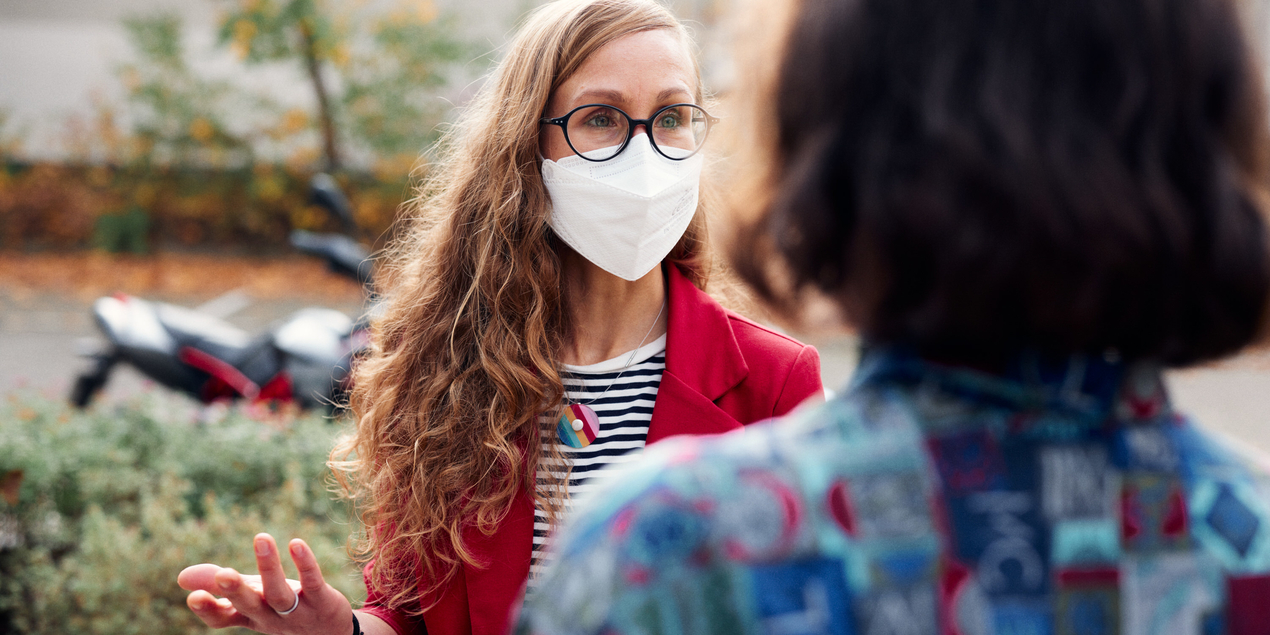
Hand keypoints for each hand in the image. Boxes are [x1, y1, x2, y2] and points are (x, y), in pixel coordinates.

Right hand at [178, 533, 352, 634]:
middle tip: (224, 574)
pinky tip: (296, 544)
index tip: (192, 596)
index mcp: (249, 615)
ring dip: (270, 567)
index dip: (208, 610)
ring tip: (261, 537)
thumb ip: (218, 586)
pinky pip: (313, 583)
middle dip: (235, 590)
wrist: (331, 633)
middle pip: (250, 605)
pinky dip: (305, 565)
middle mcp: (270, 616)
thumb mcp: (251, 596)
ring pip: (280, 594)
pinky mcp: (322, 601)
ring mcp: (297, 612)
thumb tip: (181, 577)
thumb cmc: (282, 610)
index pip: (223, 619)